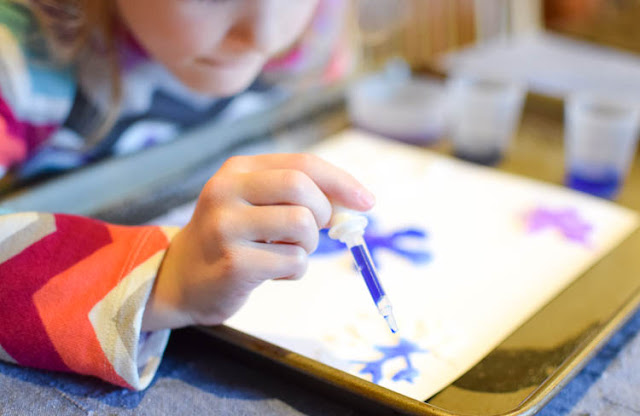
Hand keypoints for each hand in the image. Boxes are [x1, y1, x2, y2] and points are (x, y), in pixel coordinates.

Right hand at [142, 153, 374, 330]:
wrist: (183, 278)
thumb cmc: (233, 238)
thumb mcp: (256, 203)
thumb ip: (298, 196)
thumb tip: (355, 203)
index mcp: (238, 169)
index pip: (302, 164)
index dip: (341, 181)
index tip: (367, 202)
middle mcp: (227, 190)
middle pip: (302, 188)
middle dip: (323, 212)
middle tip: (317, 230)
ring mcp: (226, 226)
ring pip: (302, 225)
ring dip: (308, 246)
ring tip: (286, 252)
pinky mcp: (234, 263)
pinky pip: (294, 262)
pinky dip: (295, 270)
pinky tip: (271, 272)